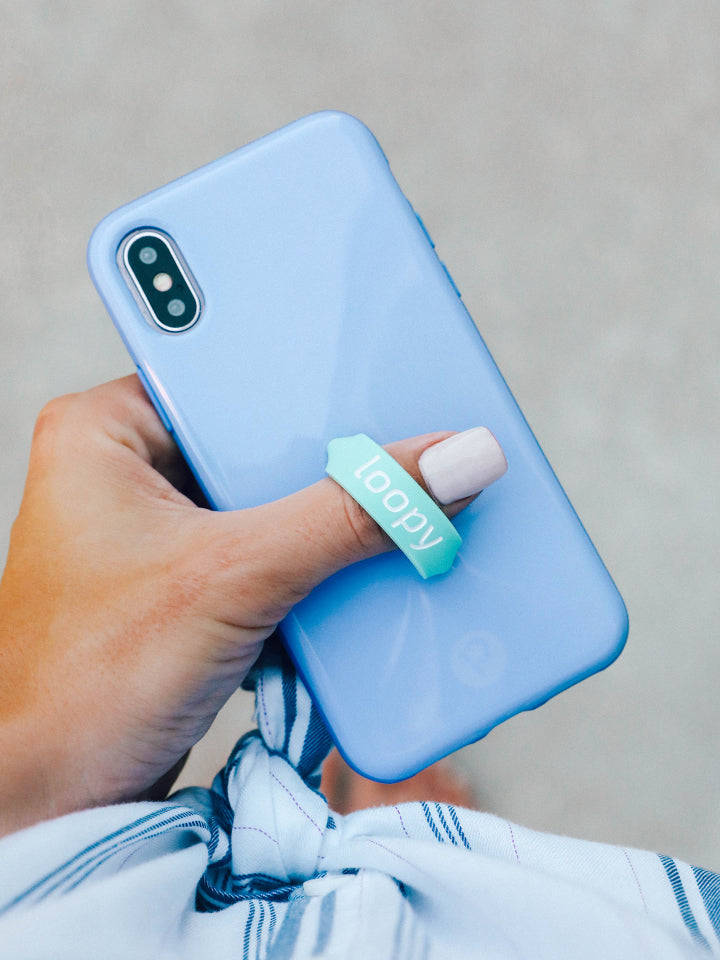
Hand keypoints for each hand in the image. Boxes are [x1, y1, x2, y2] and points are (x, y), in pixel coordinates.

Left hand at [0, 376, 473, 835]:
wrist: (54, 804)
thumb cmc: (89, 686)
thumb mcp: (235, 579)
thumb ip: (349, 516)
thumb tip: (454, 460)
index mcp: (107, 431)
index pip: (228, 367)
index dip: (310, 370)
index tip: (390, 371)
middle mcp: (131, 471)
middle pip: (263, 440)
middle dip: (334, 462)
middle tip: (410, 455)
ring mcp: (162, 531)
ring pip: (274, 500)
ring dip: (332, 521)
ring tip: (395, 517)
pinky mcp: (190, 584)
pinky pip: (272, 551)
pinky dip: (318, 566)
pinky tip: (360, 575)